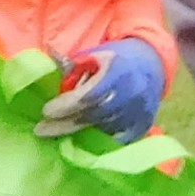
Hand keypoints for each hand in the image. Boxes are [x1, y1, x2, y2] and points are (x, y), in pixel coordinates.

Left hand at [36, 37, 165, 141]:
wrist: (152, 63)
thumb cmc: (117, 57)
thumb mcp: (95, 54)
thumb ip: (73, 68)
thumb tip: (46, 77)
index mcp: (119, 72)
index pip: (89, 95)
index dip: (66, 105)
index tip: (45, 111)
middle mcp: (132, 94)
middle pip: (94, 116)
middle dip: (65, 124)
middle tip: (42, 130)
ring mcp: (140, 112)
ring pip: (105, 130)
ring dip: (80, 133)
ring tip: (59, 132)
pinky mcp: (144, 124)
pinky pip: (120, 139)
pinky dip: (101, 140)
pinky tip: (84, 140)